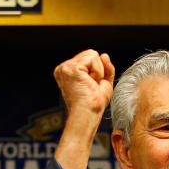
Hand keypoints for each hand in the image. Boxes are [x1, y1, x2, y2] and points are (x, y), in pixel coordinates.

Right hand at [52, 50, 114, 168]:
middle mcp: (63, 68)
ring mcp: (65, 67)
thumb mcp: (103, 83)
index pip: (89, 58)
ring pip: (93, 55)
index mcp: (67, 71)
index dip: (96, 72)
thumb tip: (104, 54)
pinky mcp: (71, 68)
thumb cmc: (94, 104)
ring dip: (98, 72)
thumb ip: (105, 68)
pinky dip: (97, 71)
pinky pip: (93, 57)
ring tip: (90, 86)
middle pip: (91, 54)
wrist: (88, 114)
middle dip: (97, 70)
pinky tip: (90, 83)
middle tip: (91, 87)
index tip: (90, 87)